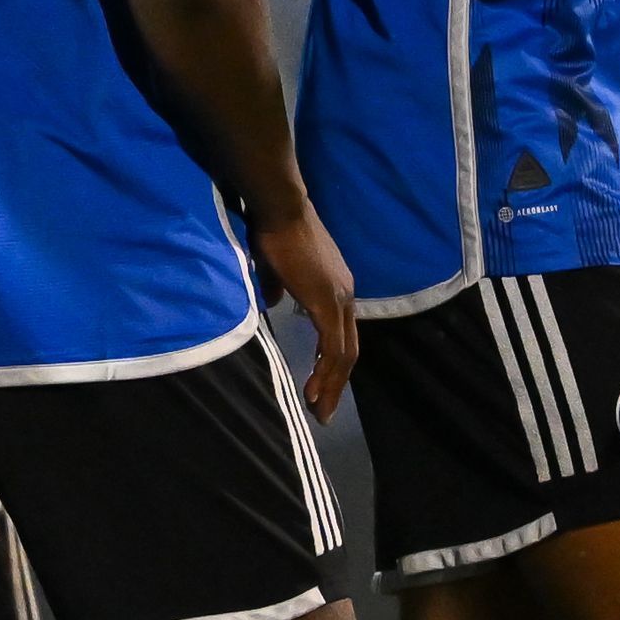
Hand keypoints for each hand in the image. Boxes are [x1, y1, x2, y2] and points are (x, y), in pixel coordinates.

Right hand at [251, 200, 359, 417]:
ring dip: (331, 385)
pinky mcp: (327, 303)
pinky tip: (315, 390)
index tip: (319, 387)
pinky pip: (332, 347)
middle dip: (336, 384)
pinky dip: (326, 372)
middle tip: (324, 411)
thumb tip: (271, 304)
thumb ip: (276, 288)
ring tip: (320, 410)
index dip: (332, 363)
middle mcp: (345, 294)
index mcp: (336, 287)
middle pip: (348, 350)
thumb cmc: (274, 231)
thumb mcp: (275, 267)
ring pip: (343, 354)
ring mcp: (339, 299)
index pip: (340, 334)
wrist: (280, 208)